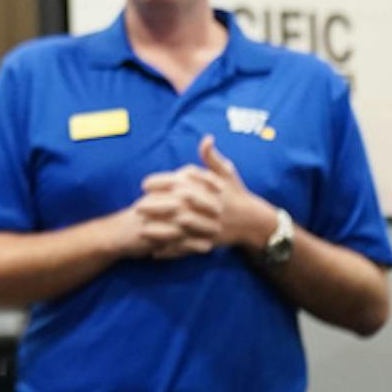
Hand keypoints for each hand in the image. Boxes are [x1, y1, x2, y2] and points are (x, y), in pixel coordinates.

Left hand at [126, 136, 271, 258]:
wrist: (255, 222)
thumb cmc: (236, 195)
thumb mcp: (227, 174)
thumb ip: (211, 158)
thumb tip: (207, 138)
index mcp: (208, 190)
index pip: (180, 183)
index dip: (160, 183)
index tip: (144, 184)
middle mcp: (207, 208)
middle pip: (176, 207)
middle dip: (155, 207)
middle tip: (136, 207)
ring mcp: (208, 227)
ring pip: (180, 230)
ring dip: (160, 232)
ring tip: (141, 231)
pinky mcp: (208, 242)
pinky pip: (187, 248)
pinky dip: (171, 251)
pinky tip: (154, 252)